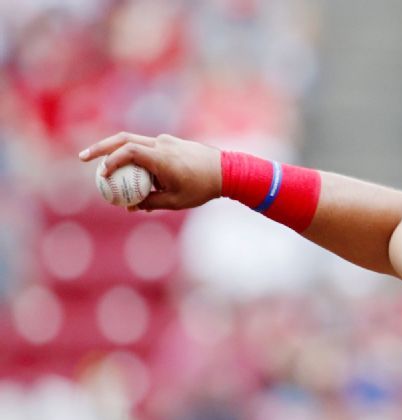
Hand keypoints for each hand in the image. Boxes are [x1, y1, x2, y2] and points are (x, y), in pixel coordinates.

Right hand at [79, 132, 221, 210]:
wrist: (228, 171)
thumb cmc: (202, 188)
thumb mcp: (176, 201)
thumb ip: (150, 202)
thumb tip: (130, 207)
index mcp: (162, 157)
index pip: (128, 152)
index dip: (111, 161)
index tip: (102, 175)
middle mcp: (161, 144)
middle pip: (123, 139)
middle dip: (100, 148)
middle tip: (83, 158)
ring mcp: (166, 141)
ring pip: (133, 141)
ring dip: (115, 152)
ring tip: (101, 166)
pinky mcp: (170, 143)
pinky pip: (146, 149)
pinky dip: (134, 157)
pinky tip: (130, 173)